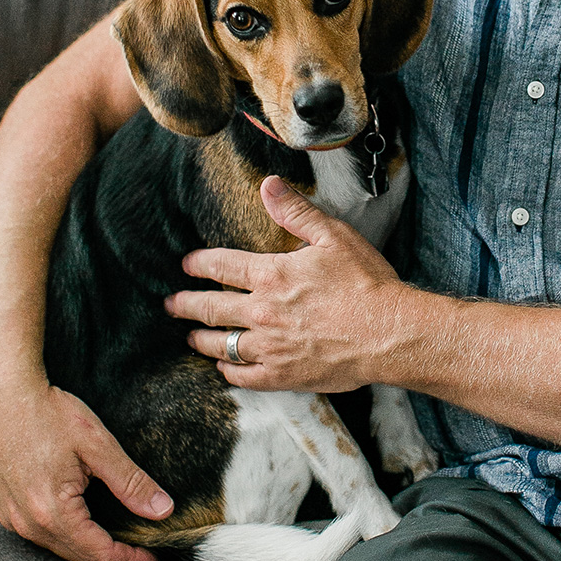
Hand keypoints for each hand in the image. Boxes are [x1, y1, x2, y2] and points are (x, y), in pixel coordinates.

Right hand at [0, 374, 172, 560]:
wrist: (2, 394)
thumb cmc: (46, 413)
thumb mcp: (97, 445)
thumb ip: (130, 482)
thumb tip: (161, 510)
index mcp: (52, 512)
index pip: (99, 554)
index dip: (131, 560)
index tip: (154, 559)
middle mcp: (27, 523)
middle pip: (79, 556)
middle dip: (114, 556)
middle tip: (143, 549)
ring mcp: (12, 517)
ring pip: (60, 547)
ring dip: (90, 546)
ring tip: (119, 536)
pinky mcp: (5, 508)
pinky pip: (41, 534)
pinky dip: (68, 534)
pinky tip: (84, 520)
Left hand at [165, 176, 407, 391]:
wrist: (388, 334)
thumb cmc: (365, 283)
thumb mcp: (334, 236)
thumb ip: (296, 211)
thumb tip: (267, 185)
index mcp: (271, 276)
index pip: (221, 267)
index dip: (199, 264)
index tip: (187, 265)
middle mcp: (262, 313)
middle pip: (211, 308)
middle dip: (186, 304)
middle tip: (171, 304)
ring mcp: (270, 348)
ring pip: (221, 344)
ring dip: (201, 338)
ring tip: (190, 335)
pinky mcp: (282, 376)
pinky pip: (243, 376)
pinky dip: (228, 370)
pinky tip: (224, 366)